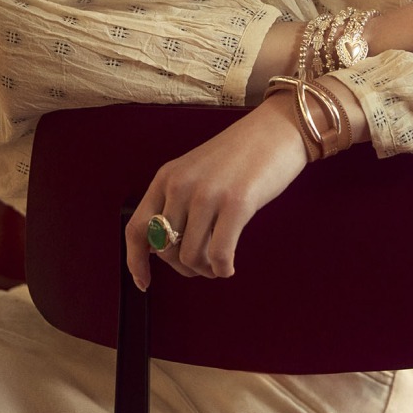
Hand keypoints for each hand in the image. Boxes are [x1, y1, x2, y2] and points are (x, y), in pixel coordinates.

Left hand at [125, 91, 307, 290]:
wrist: (276, 129)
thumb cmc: (240, 156)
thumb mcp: (196, 173)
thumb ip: (178, 202)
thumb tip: (166, 249)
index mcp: (167, 177)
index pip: (137, 228)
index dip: (136, 261)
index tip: (144, 283)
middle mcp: (181, 185)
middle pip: (165, 250)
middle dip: (183, 267)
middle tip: (202, 265)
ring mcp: (207, 194)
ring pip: (190, 257)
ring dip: (205, 270)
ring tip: (219, 263)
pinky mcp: (236, 204)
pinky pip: (218, 255)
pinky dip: (222, 269)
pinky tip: (230, 266)